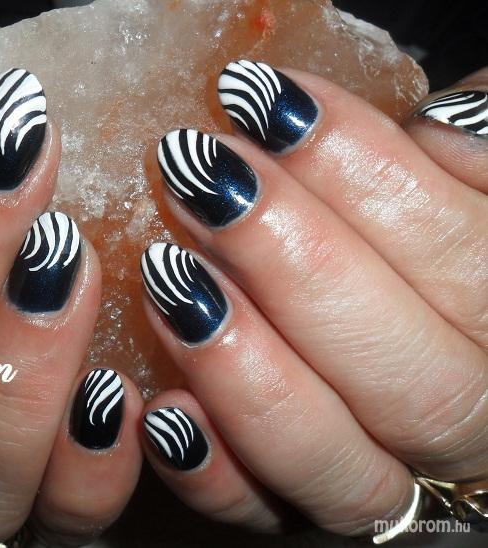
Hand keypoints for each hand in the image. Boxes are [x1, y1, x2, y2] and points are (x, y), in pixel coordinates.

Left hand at [140, 61, 487, 534]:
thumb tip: (442, 134)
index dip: (367, 175)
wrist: (402, 322)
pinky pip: (264, 517)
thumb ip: (470, 165)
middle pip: (406, 373)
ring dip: (246, 370)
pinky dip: (214, 474)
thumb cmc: (426, 236)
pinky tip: (162, 410)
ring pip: (338, 461)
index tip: (265, 105)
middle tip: (202, 175)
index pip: (469, 261)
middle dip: (295, 263)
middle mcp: (464, 417)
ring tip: (167, 271)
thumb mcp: (465, 186)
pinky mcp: (302, 502)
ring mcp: (383, 470)